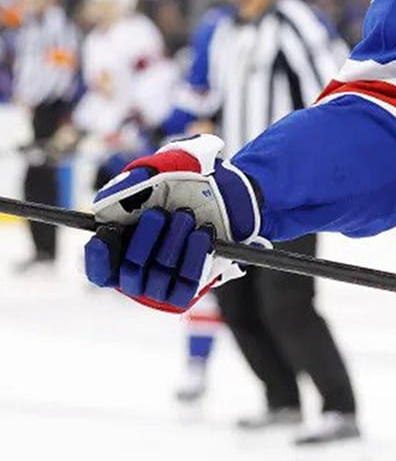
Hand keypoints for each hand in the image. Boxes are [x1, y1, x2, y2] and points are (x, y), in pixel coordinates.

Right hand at [84, 134, 266, 311]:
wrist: (230, 189)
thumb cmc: (188, 180)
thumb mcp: (158, 171)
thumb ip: (128, 185)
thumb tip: (106, 205)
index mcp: (122, 250)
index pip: (99, 269)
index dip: (99, 256)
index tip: (107, 232)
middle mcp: (139, 272)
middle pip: (128, 272)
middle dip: (143, 242)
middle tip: (158, 214)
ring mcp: (163, 284)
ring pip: (157, 278)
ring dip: (172, 244)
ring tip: (186, 217)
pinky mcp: (188, 289)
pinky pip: (185, 285)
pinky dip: (193, 259)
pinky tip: (202, 234)